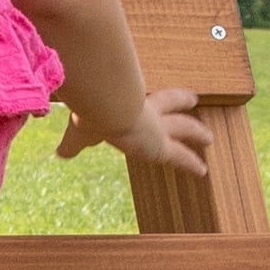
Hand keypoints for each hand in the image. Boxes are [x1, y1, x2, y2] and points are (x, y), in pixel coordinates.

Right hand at [55, 83, 210, 175]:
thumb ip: (70, 143)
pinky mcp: (161, 145)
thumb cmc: (88, 113)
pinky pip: (180, 156)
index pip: (131, 98)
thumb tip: (61, 154)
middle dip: (177, 102)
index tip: (138, 100)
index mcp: (121, 101)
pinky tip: (202, 171)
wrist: (106, 110)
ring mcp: (155, 125)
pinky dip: (191, 164)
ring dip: (195, 131)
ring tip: (208, 137)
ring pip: (182, 126)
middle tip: (191, 100)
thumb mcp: (76, 131)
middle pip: (164, 102)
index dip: (135, 99)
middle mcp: (141, 108)